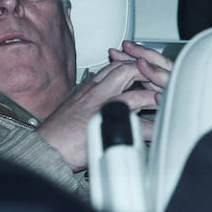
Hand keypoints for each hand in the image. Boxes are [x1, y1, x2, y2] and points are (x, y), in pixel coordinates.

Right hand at [37, 43, 169, 170]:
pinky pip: (135, 119)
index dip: (134, 63)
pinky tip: (159, 126)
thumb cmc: (58, 134)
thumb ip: (95, 102)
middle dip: (149, 72)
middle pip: (128, 68)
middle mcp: (96, 92)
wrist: (45, 148)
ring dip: (154, 94)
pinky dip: (150, 122)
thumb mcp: (77, 109)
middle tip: (162, 82)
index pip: (117, 64)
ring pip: (135, 89)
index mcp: (90, 87)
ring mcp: (101, 106)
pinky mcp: (106, 125)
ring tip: (166, 100)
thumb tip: (114, 107)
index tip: (146, 70)